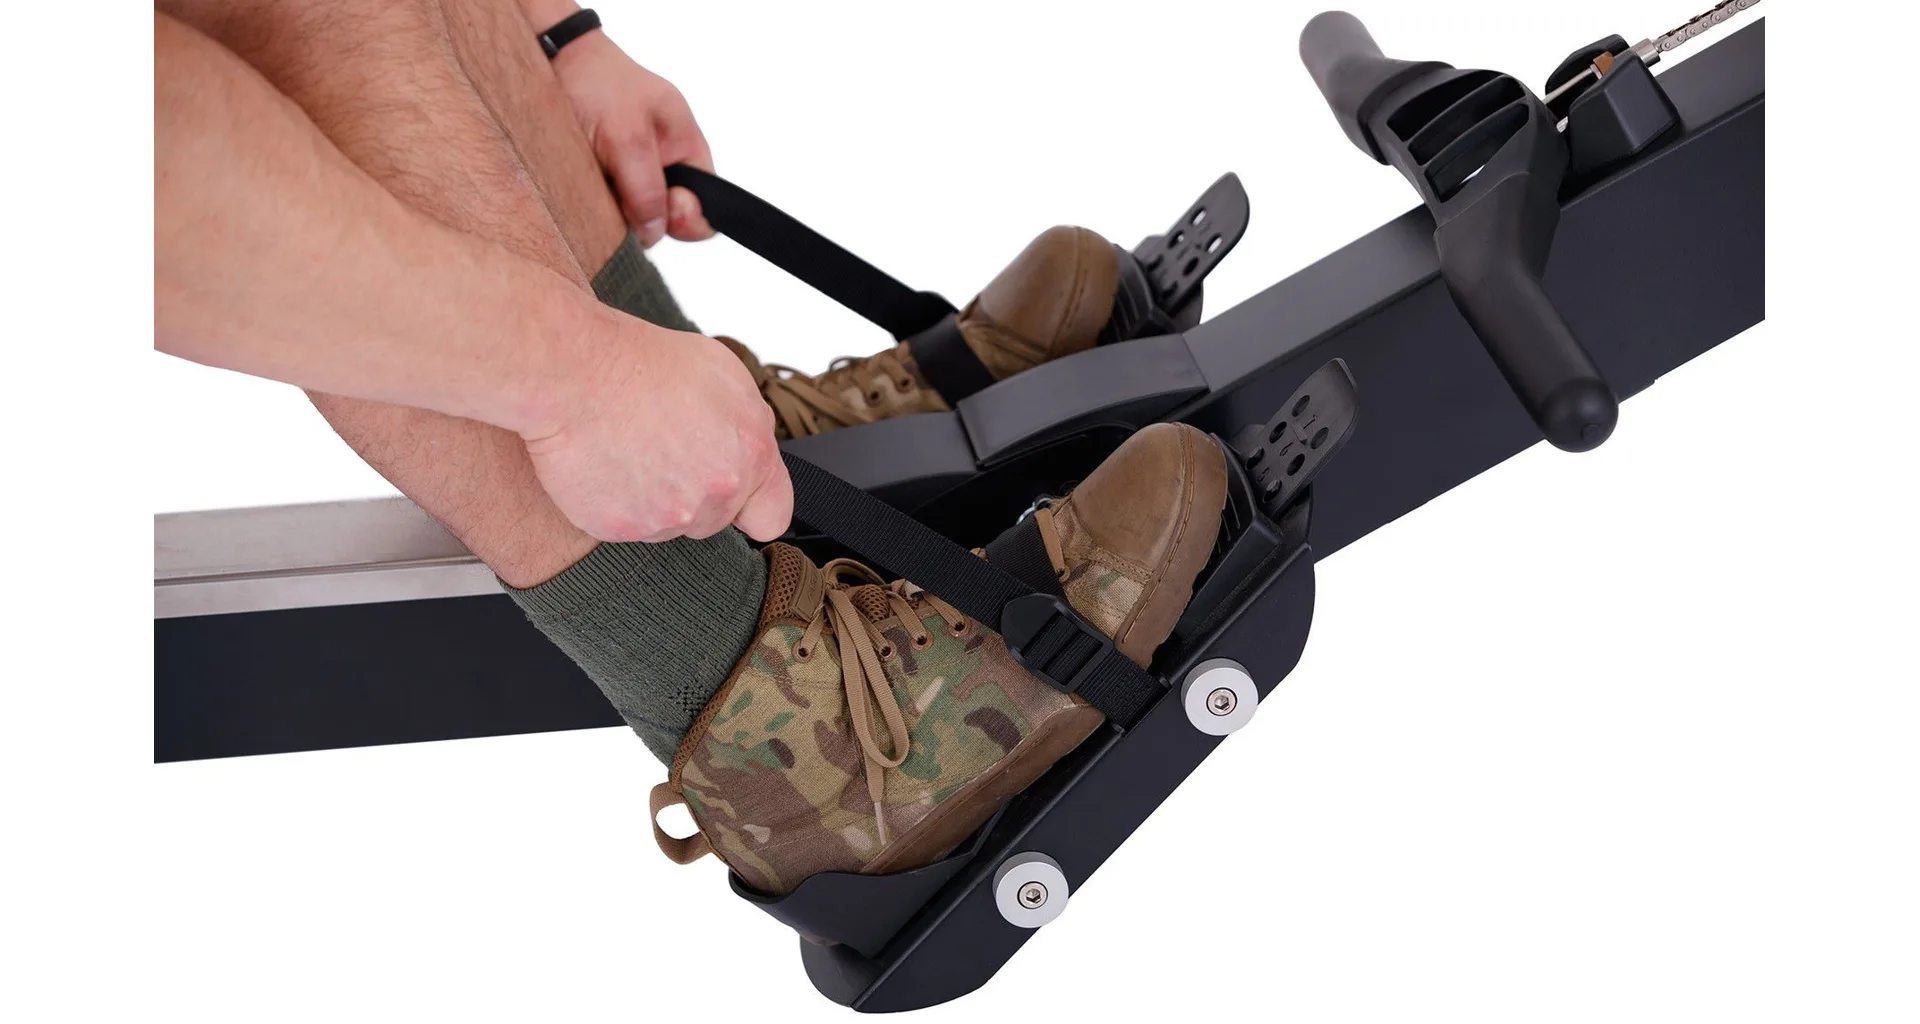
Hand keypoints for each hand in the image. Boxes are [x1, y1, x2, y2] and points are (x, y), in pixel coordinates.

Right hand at [523, 316, 790, 542]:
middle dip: (693, 493)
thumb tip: (747, 451)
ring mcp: (669, 516)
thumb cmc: (643, 361)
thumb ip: (747, 428)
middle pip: (712, 519)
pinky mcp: (623, 528)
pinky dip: (614, 503)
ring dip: (652, 498)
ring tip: (628, 447)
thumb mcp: (723, 376)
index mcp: (752, 455)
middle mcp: (717, 492)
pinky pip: (624, 526)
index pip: (771, 517)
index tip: (736, 497)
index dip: (751, 507)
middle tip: (661, 448)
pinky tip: (605, 463)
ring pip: (668, 524)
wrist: (576, 371)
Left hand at [551, 30, 714, 247]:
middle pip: (665, 223)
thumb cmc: (597, 83)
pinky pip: (603, 214)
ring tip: (592, 177)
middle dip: (641, 217)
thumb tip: (656, 231)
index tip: (664, 211)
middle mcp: (663, 170)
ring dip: (611, 212)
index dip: (688, 220)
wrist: (551, 61)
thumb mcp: (627, 136)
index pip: (706, 209)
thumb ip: (646, 189)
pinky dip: (592, 208)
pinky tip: (580, 184)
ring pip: (631, 222)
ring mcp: (631, 180)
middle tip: (616, 189)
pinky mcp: (601, 186)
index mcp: (686, 152)